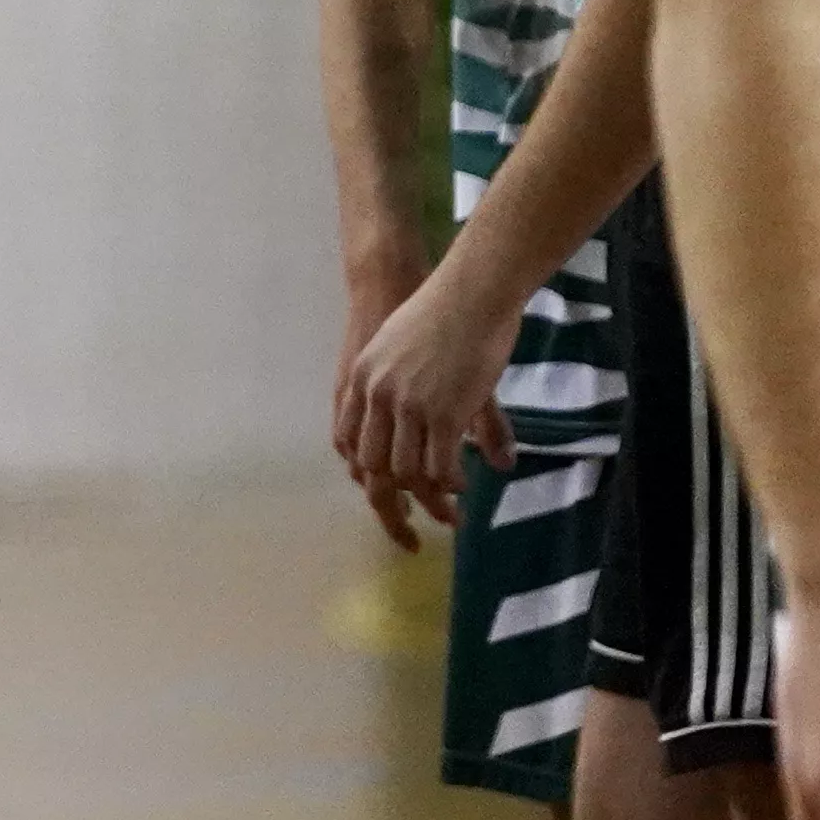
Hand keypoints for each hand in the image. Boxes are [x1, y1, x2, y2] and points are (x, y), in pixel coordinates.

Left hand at [331, 255, 525, 538]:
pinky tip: (463, 489)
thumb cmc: (442, 308)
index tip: (385, 499)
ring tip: (450, 515)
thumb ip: (410, 387)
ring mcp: (408, 407)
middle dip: (390, 508)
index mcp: (360, 380)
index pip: (350, 443)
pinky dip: (449, 485)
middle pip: (372, 469)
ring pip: (405, 474)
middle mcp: (376, 397)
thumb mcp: (408, 347)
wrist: (469, 286)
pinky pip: (438, 466)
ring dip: (428, 502)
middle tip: (411, 534)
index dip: (366, 475)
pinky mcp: (443, 413)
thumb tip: (393, 400)